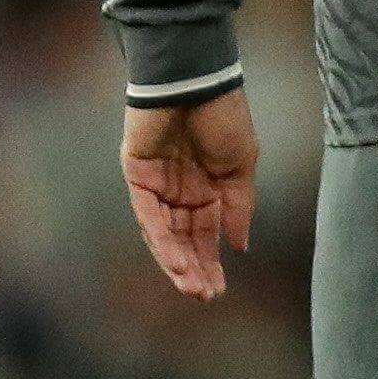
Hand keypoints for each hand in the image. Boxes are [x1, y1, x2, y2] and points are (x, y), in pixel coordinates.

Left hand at [121, 85, 257, 298]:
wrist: (196, 81)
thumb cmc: (224, 117)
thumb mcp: (241, 167)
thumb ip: (238, 208)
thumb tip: (240, 246)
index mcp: (206, 189)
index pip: (205, 235)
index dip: (211, 262)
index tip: (218, 291)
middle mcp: (179, 192)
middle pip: (182, 239)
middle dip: (193, 269)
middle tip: (203, 296)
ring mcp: (156, 184)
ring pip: (163, 233)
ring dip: (175, 261)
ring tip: (190, 286)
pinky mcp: (136, 174)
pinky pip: (146, 213)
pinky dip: (161, 238)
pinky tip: (175, 260)